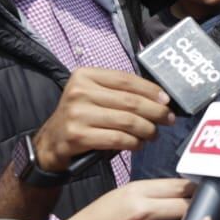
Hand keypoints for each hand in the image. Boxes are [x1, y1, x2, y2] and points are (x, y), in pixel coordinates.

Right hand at [33, 68, 174, 171]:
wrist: (51, 142)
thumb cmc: (81, 117)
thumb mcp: (93, 96)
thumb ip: (119, 93)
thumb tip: (159, 98)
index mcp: (85, 76)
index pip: (126, 79)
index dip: (150, 90)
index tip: (166, 100)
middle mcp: (79, 92)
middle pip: (130, 101)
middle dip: (155, 111)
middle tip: (168, 119)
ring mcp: (77, 114)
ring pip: (127, 121)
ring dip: (147, 129)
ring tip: (154, 134)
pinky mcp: (78, 136)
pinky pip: (117, 139)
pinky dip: (134, 142)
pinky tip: (138, 144)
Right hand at [49, 178, 195, 219]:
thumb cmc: (99, 217)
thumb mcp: (123, 193)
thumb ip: (152, 191)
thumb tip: (181, 191)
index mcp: (137, 191)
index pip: (179, 186)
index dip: (195, 189)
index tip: (201, 192)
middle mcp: (143, 211)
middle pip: (186, 206)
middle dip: (196, 208)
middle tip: (201, 209)